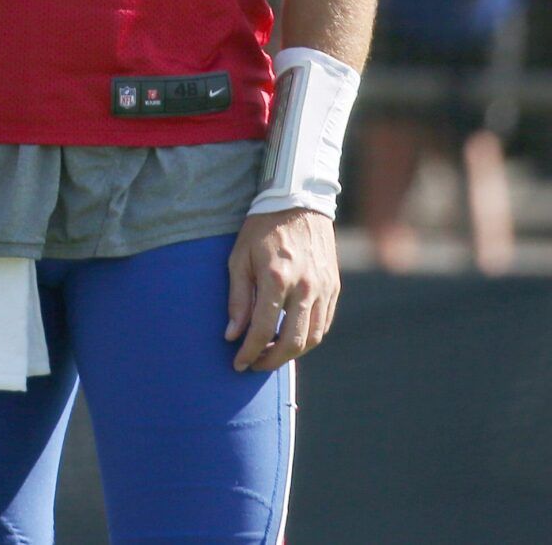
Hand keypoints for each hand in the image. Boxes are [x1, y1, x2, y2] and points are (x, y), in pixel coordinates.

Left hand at [225, 207, 340, 371]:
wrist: (298, 202)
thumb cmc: (261, 229)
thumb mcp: (239, 257)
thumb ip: (238, 298)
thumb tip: (232, 334)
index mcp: (277, 278)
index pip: (262, 328)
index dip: (249, 351)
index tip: (238, 363)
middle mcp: (305, 287)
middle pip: (293, 342)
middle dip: (271, 360)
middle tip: (254, 365)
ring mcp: (324, 288)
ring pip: (313, 337)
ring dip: (292, 353)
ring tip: (271, 353)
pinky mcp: (335, 287)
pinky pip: (325, 324)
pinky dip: (309, 338)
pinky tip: (291, 337)